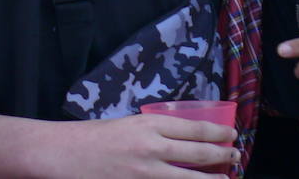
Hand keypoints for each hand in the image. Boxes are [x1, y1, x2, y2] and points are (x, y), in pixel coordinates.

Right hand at [42, 115, 238, 177]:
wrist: (62, 154)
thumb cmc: (93, 137)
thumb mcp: (128, 125)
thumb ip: (155, 132)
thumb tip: (184, 140)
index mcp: (150, 125)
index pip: (196, 128)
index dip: (219, 132)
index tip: (232, 134)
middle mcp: (152, 148)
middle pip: (200, 153)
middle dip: (223, 155)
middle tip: (236, 156)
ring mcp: (145, 173)